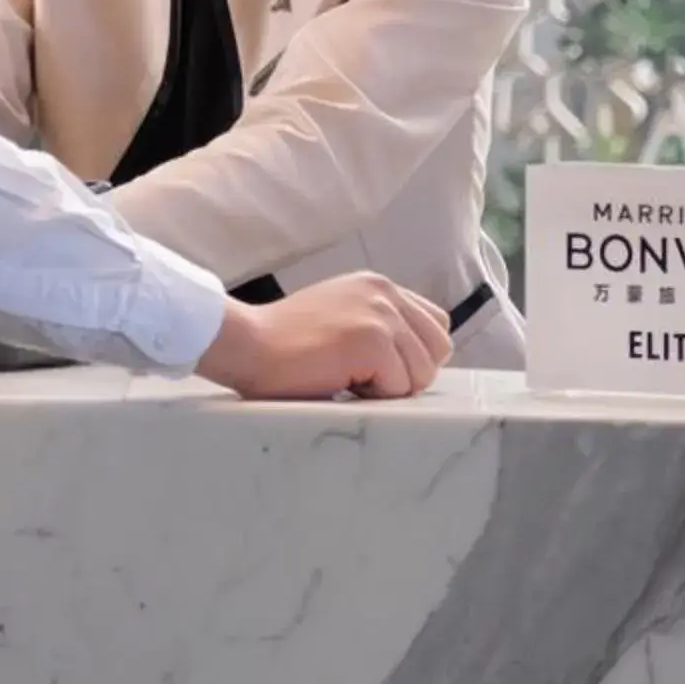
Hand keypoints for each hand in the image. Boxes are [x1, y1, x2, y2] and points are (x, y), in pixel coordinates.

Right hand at [193, 274, 451, 400]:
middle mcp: (385, 293)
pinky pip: (398, 388)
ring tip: (346, 376)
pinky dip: (372, 397)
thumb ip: (378, 324)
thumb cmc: (284, 343)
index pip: (436, 325)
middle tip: (361, 376)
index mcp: (379, 286)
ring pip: (422, 373)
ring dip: (388, 388)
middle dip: (407, 374)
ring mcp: (380, 314)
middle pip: (438, 349)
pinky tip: (338, 381)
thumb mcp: (340, 316)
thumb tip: (418, 362)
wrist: (246, 343)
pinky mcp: (372, 341)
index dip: (413, 355)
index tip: (377, 367)